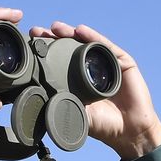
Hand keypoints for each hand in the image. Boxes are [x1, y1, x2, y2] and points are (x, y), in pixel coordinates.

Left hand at [29, 22, 160, 159]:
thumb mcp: (76, 112)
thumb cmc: (104, 126)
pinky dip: (93, 37)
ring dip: (70, 33)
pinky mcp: (123, 62)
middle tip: (38, 31)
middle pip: (71, 47)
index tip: (31, 43)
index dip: (46, 51)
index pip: (60, 60)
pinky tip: (81, 31)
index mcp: (79, 80)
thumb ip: (61, 101)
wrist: (129, 132)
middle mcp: (93, 68)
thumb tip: (36, 94)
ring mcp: (109, 64)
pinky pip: (107, 46)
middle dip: (54, 38)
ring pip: (87, 43)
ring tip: (55, 28)